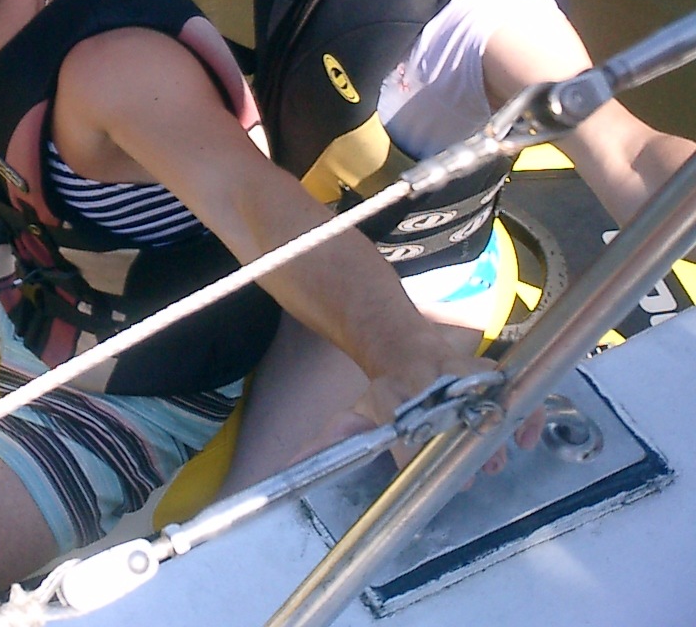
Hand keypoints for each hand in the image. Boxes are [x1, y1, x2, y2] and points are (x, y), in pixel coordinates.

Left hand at [317, 353, 544, 477]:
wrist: (405, 346)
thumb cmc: (387, 390)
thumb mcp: (358, 414)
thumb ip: (333, 442)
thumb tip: (292, 464)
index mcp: (398, 396)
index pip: (404, 424)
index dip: (408, 448)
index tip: (413, 464)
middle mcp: (432, 384)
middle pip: (450, 410)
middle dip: (461, 442)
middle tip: (473, 471)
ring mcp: (462, 376)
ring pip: (485, 396)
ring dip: (495, 430)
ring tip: (499, 458)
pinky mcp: (489, 375)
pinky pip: (515, 390)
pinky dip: (525, 411)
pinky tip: (527, 437)